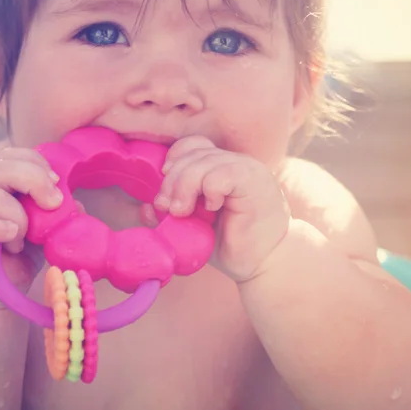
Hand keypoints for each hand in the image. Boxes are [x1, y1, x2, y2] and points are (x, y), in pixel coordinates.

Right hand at [0, 146, 62, 302]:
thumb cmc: (14, 254)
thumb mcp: (41, 229)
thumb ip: (56, 213)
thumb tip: (77, 204)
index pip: (10, 155)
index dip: (36, 162)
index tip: (57, 182)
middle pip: (2, 167)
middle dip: (35, 181)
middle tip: (53, 204)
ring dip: (19, 217)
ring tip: (24, 237)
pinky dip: (0, 230)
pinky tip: (13, 240)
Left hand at [154, 136, 289, 282]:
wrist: (265, 264)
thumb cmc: (232, 245)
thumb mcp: (193, 227)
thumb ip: (171, 214)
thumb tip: (145, 208)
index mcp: (221, 167)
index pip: (192, 145)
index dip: (174, 161)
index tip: (167, 191)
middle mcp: (235, 162)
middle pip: (192, 153)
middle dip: (171, 181)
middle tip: (167, 208)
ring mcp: (247, 168)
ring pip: (203, 162)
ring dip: (184, 187)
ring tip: (183, 212)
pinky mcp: (254, 181)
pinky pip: (221, 175)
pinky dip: (209, 190)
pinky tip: (213, 208)